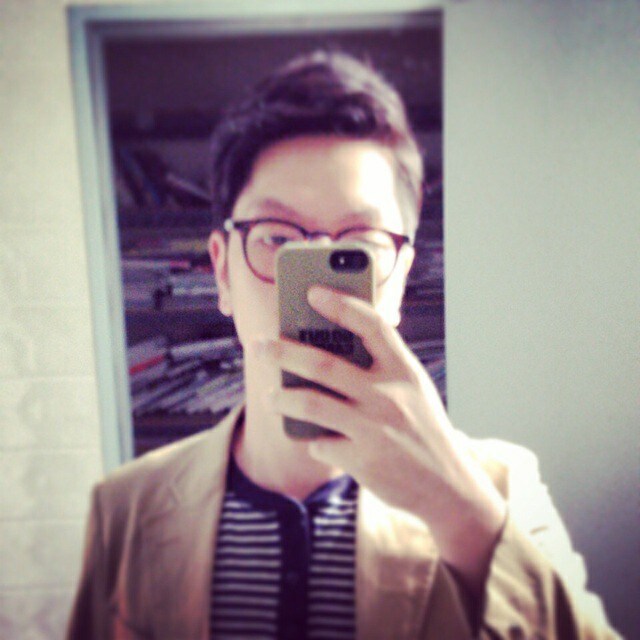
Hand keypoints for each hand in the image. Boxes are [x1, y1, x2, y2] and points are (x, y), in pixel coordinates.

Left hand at [260, 285, 506, 595]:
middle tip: (260, 346)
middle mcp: (388, 396)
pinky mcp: (361, 460)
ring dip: (282, 397)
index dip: (341, 304)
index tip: (313, 291)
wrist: (449, 487)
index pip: (372, 324)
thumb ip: (382, 368)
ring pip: (310, 403)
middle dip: (284, 351)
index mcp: (404, 371)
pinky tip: (316, 439)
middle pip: (323, 364)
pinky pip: (319, 443)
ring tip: (271, 395)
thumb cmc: (424, 430)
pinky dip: (312, 440)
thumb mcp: (414, 391)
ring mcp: (373, 429)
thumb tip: (332, 347)